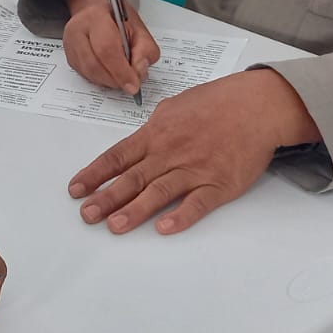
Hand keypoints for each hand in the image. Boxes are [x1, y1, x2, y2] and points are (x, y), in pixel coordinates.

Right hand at [61, 0, 158, 94]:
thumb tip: (138, 72)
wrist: (100, 11)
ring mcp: (70, 44)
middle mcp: (78, 29)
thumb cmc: (119, 20)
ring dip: (108, 81)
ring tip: (122, 77)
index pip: (106, 49)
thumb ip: (145, 51)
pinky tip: (111, 74)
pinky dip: (101, 80)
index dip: (121, 71)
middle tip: (130, 85)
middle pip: (94, 64)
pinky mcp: (69, 56)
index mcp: (96, 17)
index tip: (133, 84)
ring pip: (88, 72)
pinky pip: (85, 75)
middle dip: (115, 79)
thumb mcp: (140, 30)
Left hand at [69, 69, 319, 234]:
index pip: (117, 156)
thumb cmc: (217, 102)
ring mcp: (194, 169)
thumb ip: (156, 127)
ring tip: (114, 226)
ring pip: (159, 192)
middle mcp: (170, 152)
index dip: (95, 174)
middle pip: (132, 177)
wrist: (256, 105)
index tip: (76, 190)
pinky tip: (164, 229)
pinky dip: (181, 216)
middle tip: (86, 215)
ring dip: (134, 210)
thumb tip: (140, 141)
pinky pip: (197, 203)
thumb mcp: (176, 106)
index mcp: (156, 134)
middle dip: (106, 197)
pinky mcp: (219, 184)